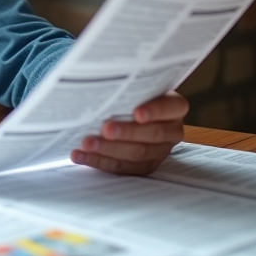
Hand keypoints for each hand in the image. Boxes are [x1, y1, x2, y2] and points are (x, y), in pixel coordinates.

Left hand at [71, 92, 187, 175]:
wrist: (134, 113)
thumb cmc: (133, 95)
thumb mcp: (137, 88)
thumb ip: (129, 90)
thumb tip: (103, 89)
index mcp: (175, 107)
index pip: (170, 108)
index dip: (155, 111)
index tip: (137, 113)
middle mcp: (172, 131)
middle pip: (152, 134)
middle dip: (126, 132)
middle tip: (105, 129)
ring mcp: (160, 152)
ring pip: (136, 154)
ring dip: (108, 149)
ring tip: (86, 144)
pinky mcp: (144, 167)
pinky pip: (122, 167)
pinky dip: (98, 161)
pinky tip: (80, 155)